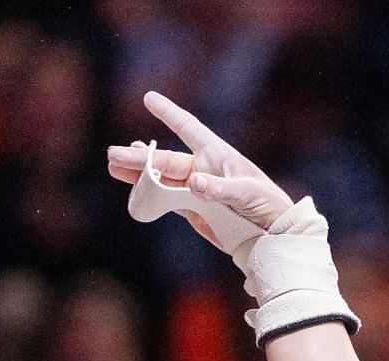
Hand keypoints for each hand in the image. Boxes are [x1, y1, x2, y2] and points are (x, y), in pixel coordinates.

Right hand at [106, 92, 293, 249]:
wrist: (274, 234)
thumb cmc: (268, 205)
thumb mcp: (248, 194)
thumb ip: (220, 189)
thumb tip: (193, 182)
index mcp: (218, 156)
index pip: (189, 129)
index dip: (170, 114)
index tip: (149, 98)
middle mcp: (204, 169)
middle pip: (167, 159)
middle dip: (140, 157)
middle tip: (113, 154)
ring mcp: (197, 190)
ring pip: (162, 179)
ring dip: (140, 174)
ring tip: (114, 168)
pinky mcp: (195, 210)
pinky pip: (167, 201)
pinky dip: (150, 195)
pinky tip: (134, 190)